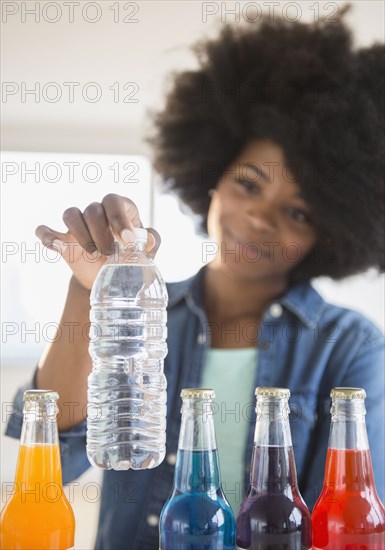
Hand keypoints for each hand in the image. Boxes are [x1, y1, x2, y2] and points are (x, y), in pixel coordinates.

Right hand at [35, 194, 160, 289]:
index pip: (114, 202)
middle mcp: (98, 212)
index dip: (119, 219)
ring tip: (93, 254)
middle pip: (93, 209)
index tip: (128, 241)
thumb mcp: (147, 251)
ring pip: (71, 214)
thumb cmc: (132, 258)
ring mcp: (79, 224)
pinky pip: (46, 230)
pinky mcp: (63, 239)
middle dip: (101, 233)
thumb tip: (149, 239)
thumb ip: (153, 242)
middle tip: (110, 254)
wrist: (112, 279)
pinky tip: (54, 245)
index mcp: (120, 209)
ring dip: (81, 234)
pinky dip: (47, 235)